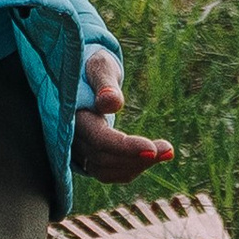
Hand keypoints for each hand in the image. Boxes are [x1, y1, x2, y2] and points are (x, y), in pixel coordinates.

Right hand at [73, 45, 173, 184]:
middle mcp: (68, 137)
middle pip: (104, 159)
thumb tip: (112, 102)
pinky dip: (130, 168)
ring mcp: (75, 150)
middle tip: (169, 149)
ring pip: (105, 171)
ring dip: (137, 166)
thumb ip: (104, 82)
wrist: (82, 76)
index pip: (99, 139)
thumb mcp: (100, 65)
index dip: (125, 147)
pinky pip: (107, 173)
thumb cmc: (93, 66)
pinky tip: (151, 157)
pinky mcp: (85, 157)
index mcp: (71, 114)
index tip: (153, 149)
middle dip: (138, 157)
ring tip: (165, 152)